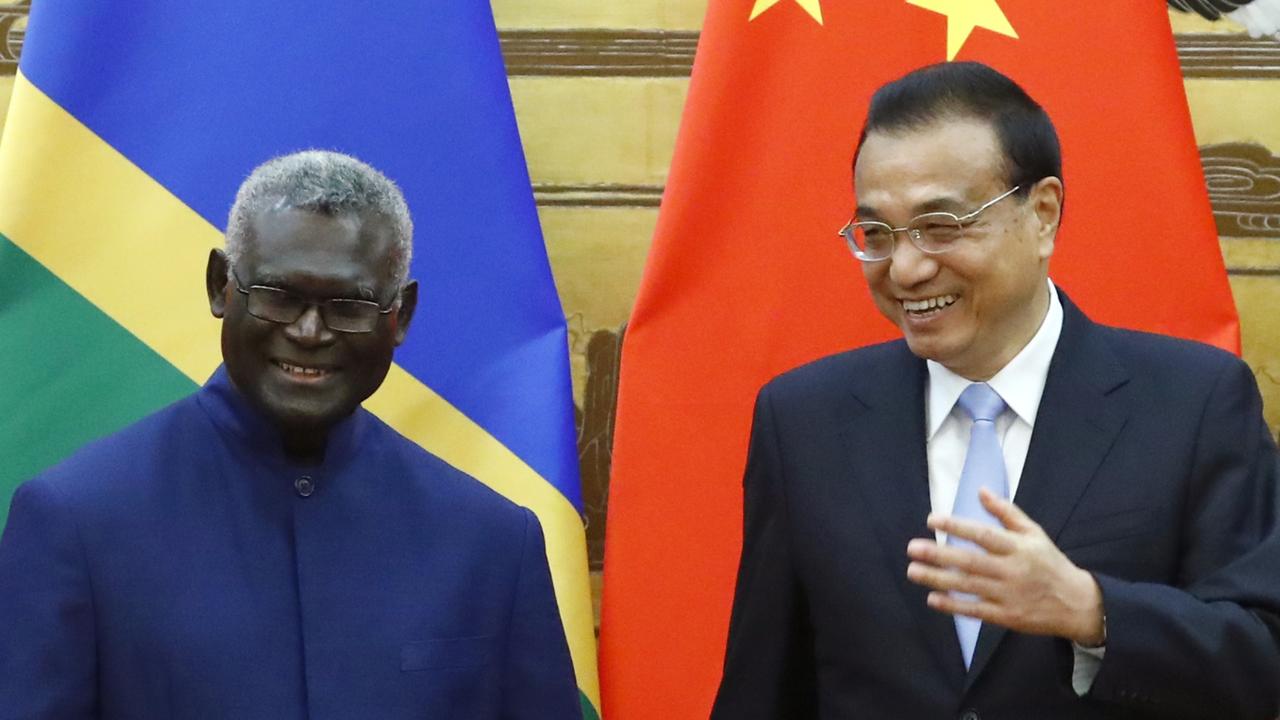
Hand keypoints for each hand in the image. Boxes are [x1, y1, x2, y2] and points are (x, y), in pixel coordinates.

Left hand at [905, 488, 1104, 645]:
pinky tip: (932, 599)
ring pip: (968, 586)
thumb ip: (1006, 512)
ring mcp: (1008, 595)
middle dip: (939, 554)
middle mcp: (1012, 571)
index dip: (957, 526)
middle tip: (912, 548)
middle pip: (971, 562)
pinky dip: (953, 606)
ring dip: (938, 579)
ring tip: (913, 571)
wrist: (1076, 603)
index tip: (932, 520)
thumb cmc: (1049, 563)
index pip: (983, 534)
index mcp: (1018, 547)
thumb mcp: (1034, 533)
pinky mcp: (1006, 617)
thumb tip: (981, 490)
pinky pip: (976, 610)